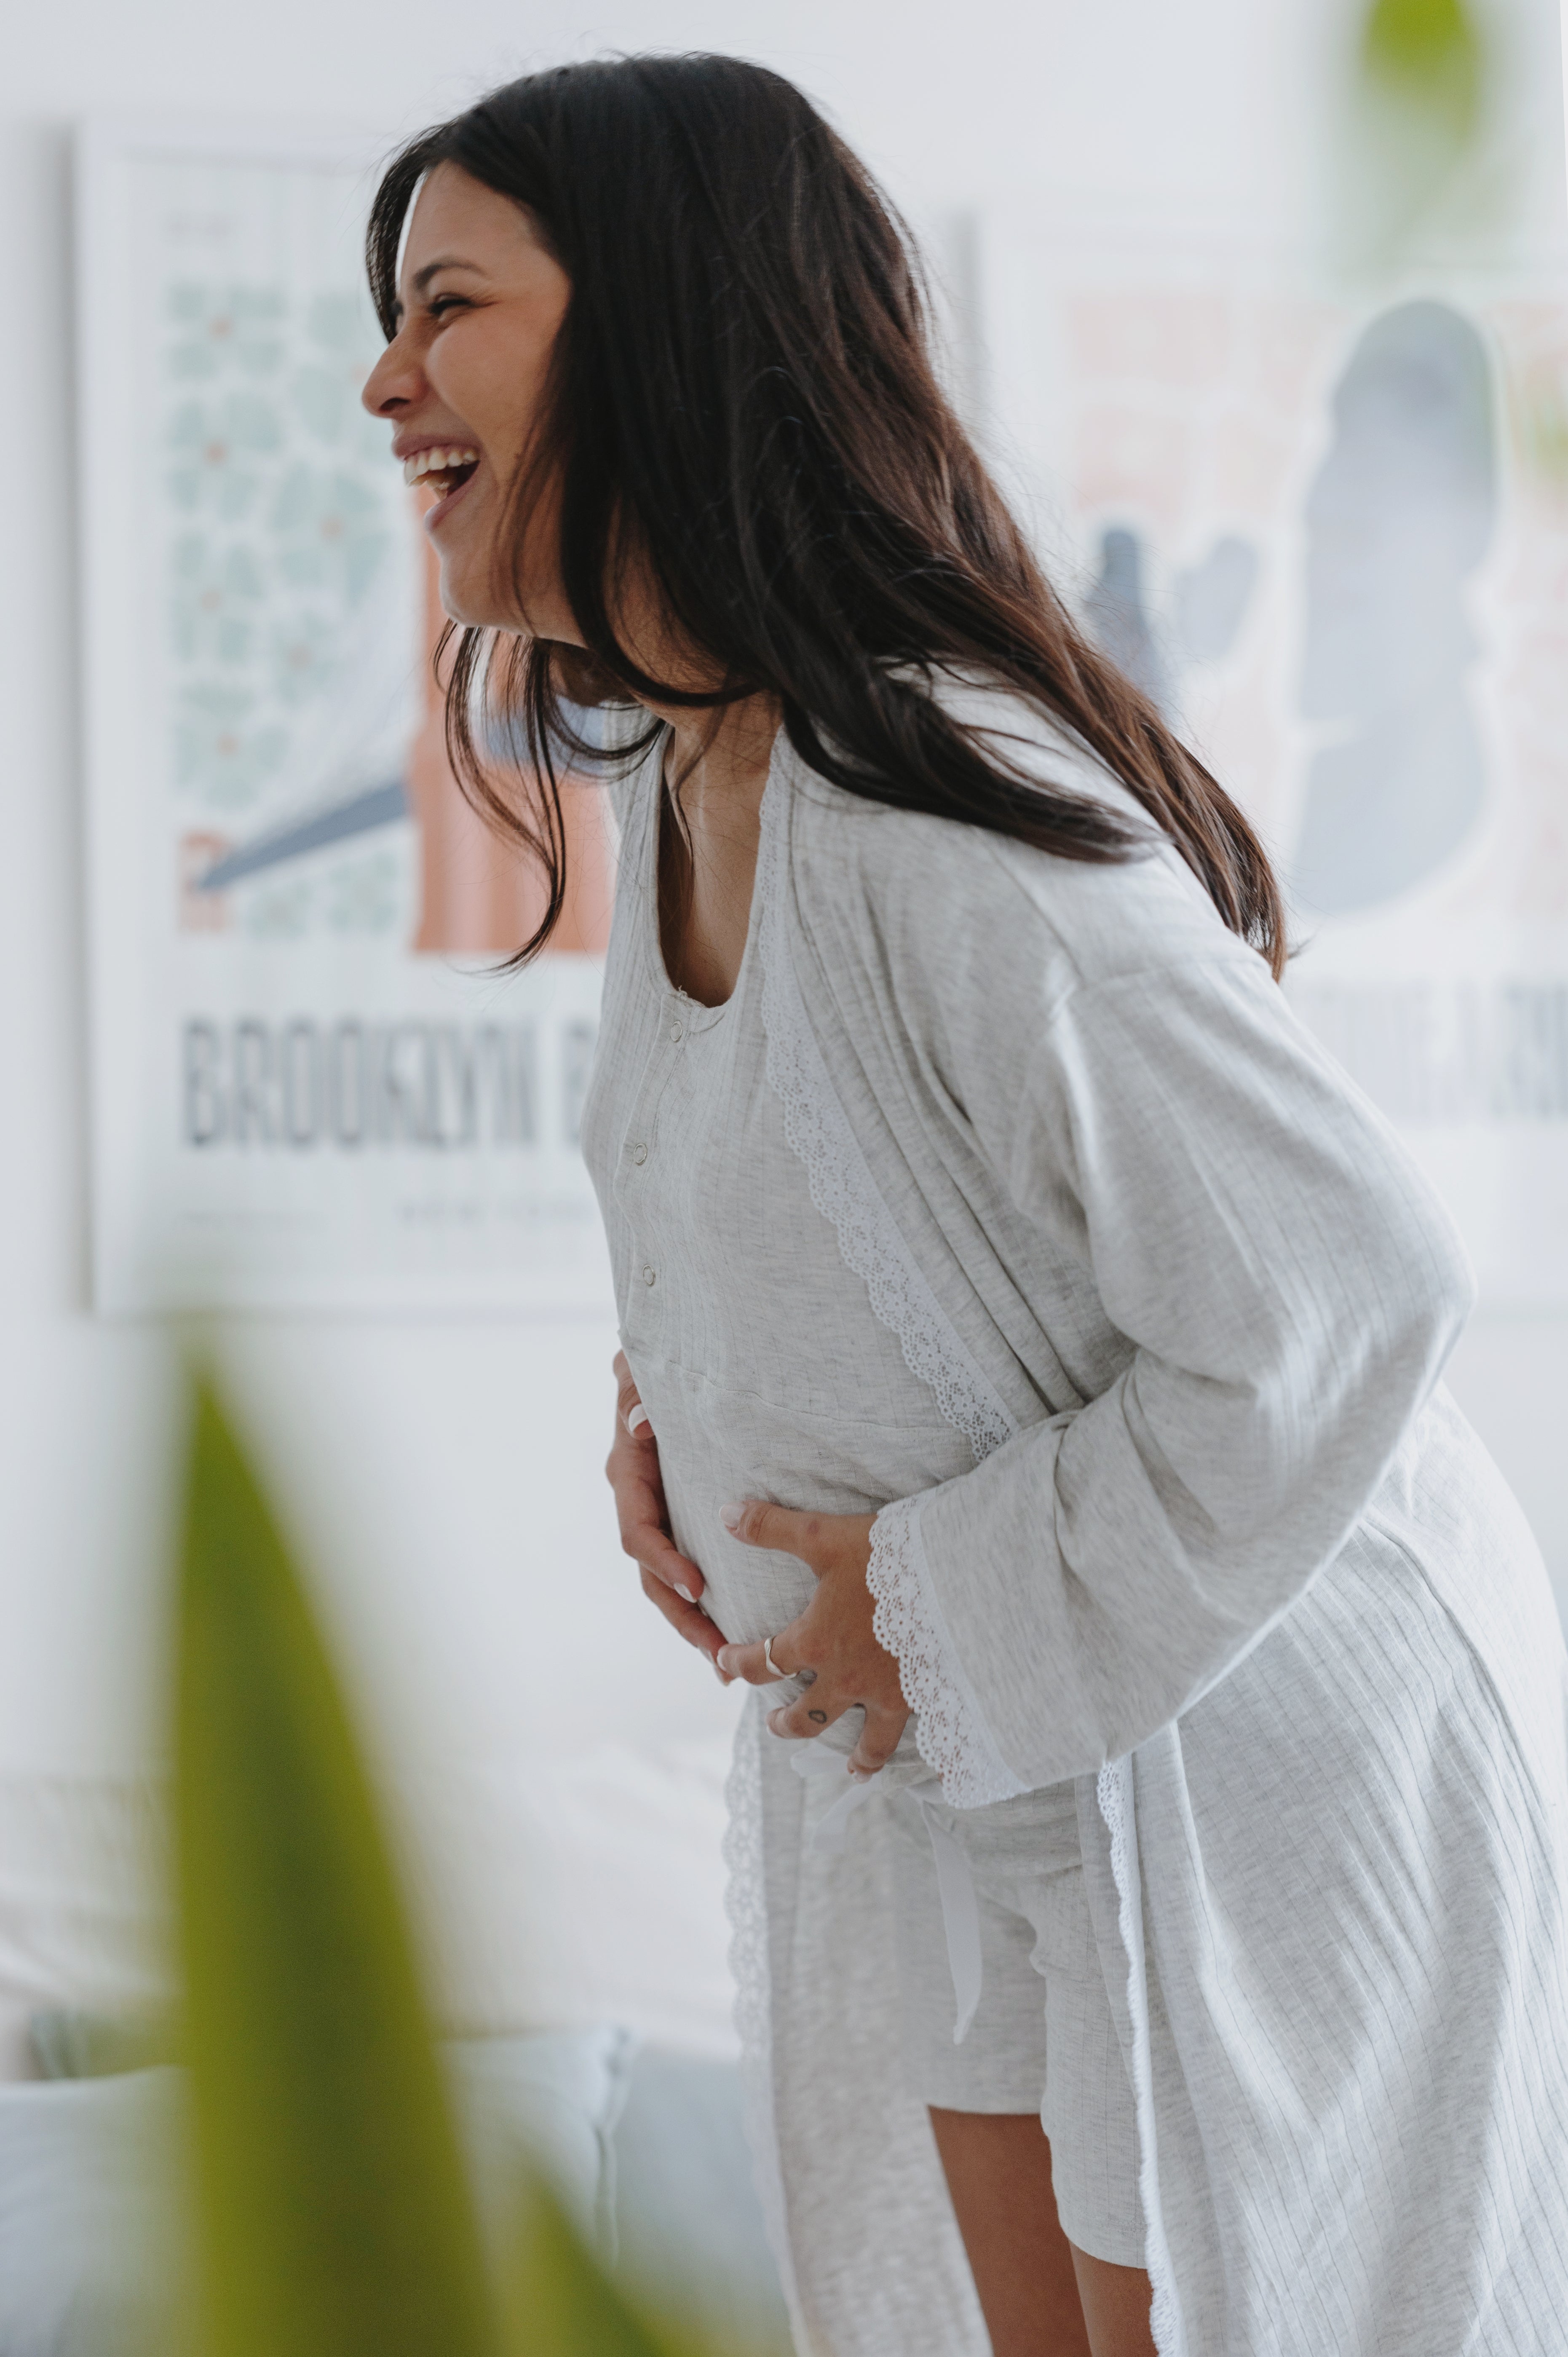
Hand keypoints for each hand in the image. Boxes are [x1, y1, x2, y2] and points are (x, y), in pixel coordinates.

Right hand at [605, 1353, 728, 1674]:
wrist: (664, 1373)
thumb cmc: (655, 1372)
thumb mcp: (640, 1377)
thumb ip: (636, 1395)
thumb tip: (638, 1425)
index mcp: (628, 1476)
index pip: (638, 1532)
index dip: (665, 1563)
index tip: (698, 1587)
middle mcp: (638, 1504)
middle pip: (651, 1576)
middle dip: (682, 1618)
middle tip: (718, 1654)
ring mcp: (658, 1518)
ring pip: (666, 1585)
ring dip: (692, 1626)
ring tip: (726, 1666)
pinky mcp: (680, 1523)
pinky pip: (684, 1572)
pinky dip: (702, 1607)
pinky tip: (729, 1638)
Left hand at [713, 1502, 909, 1777]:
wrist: (954, 1576)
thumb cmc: (887, 1556)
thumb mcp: (823, 1536)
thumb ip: (772, 1528)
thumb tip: (725, 1514)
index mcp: (817, 1642)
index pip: (763, 1663)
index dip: (738, 1664)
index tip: (723, 1662)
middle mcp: (847, 1678)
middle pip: (805, 1717)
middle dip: (785, 1724)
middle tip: (775, 1724)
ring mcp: (887, 1693)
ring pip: (864, 1741)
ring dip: (854, 1756)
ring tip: (852, 1768)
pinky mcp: (925, 1696)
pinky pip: (919, 1737)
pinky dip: (923, 1758)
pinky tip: (935, 1770)